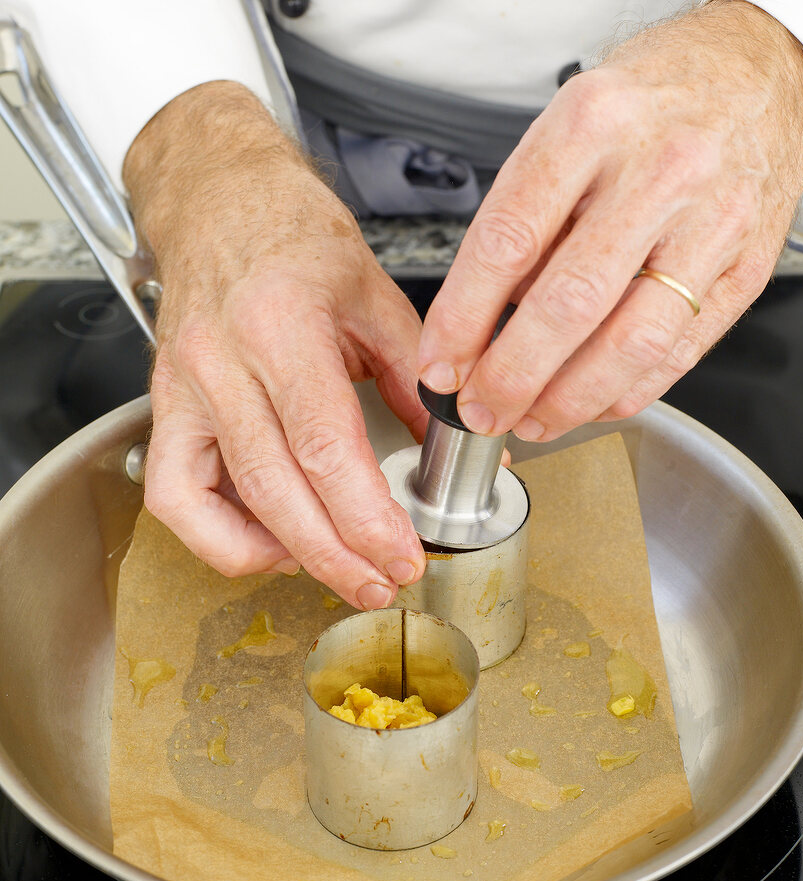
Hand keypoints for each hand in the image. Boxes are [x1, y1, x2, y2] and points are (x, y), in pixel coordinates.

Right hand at [124, 82, 427, 607]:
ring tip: (334, 569)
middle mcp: (222, 363)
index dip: (367, 517)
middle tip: (381, 580)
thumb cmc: (292, 234)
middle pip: (277, 491)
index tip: (403, 554)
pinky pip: (175, 497)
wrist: (217, 197)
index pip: (326, 447)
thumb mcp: (374, 296)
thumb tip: (457, 441)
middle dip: (337, 554)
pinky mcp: (165, 407)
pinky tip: (269, 541)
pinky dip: (220, 537)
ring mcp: (184, 389)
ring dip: (284, 556)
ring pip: (221, 504)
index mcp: (283, 325)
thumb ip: (416, 376)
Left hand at [419, 1, 802, 439]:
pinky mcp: (745, 270)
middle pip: (568, 304)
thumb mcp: (568, 128)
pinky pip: (676, 354)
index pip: (507, 241)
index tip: (439, 365)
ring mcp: (711, 224)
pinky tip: (588, 403)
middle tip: (479, 409)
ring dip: (568, 400)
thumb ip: (526, 220)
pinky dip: (623, 394)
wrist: (758, 76)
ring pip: (629, 343)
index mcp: (592, 125)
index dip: (462, 319)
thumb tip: (480, 324)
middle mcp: (659, 171)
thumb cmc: (652, 104)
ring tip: (530, 419)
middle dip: (511, 376)